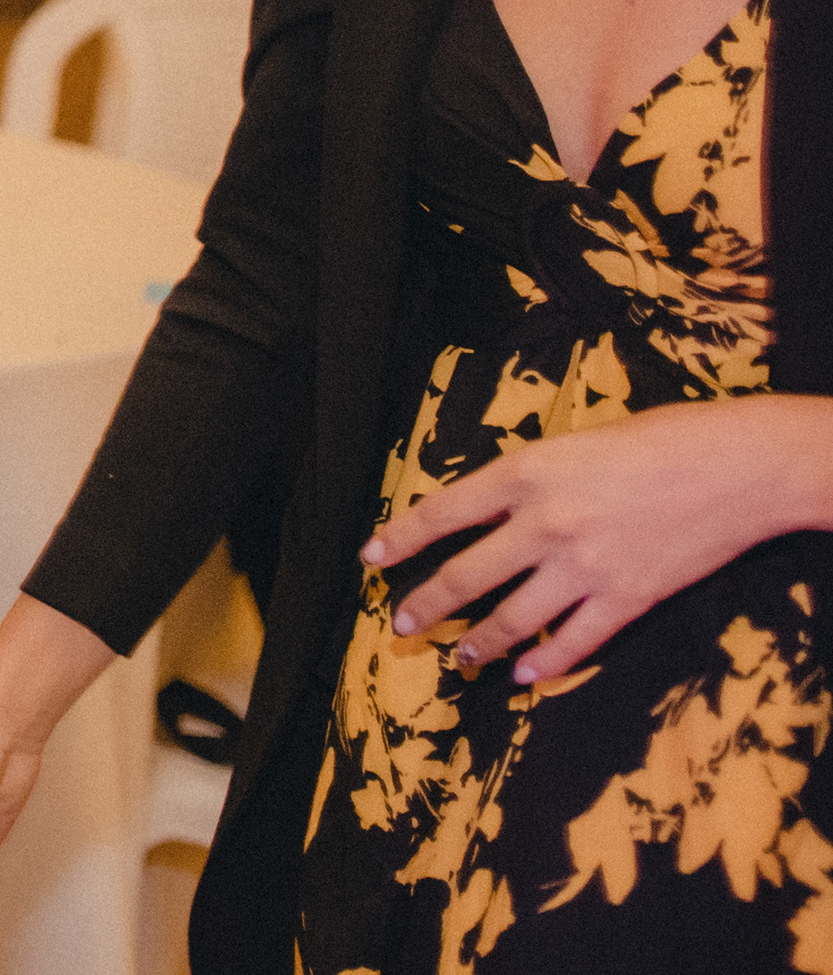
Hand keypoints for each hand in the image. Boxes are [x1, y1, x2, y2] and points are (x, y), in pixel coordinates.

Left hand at [364, 393, 832, 683]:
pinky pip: (574, 641)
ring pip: (511, 618)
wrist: (740, 466)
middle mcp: (544, 523)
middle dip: (426, 604)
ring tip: (456, 659)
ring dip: (477, 644)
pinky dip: (546, 662)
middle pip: (465, 575)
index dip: (400, 538)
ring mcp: (585, 566)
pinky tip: (526, 675)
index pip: (442, 512)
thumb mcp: (576, 441)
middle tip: (401, 625)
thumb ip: (532, 477)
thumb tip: (495, 508)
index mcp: (526, 472)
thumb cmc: (662, 438)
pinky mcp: (627, 598)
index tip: (371, 558)